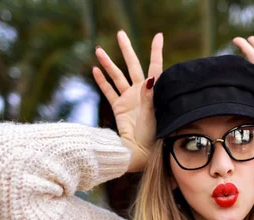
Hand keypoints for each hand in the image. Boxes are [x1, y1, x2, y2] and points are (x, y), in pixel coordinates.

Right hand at [93, 31, 163, 171]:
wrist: (141, 152)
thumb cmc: (152, 136)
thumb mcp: (152, 115)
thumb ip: (148, 97)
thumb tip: (149, 78)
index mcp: (152, 92)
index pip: (155, 67)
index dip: (156, 51)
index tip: (158, 36)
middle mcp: (141, 93)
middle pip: (133, 65)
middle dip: (126, 50)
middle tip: (120, 33)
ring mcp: (129, 99)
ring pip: (117, 76)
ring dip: (108, 63)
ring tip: (98, 50)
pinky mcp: (119, 107)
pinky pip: (109, 91)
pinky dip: (102, 81)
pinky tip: (95, 69)